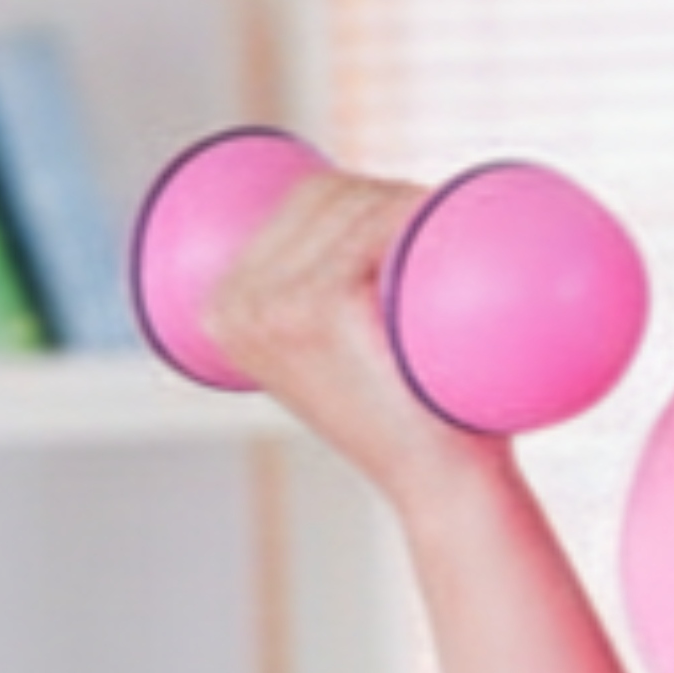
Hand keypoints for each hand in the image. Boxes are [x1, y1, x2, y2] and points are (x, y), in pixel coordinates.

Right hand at [200, 167, 496, 505]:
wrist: (438, 482)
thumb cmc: (408, 418)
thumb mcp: (341, 363)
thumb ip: (325, 314)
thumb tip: (363, 255)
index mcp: (223, 311)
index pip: (297, 200)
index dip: (363, 189)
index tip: (411, 214)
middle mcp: (236, 307)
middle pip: (324, 195)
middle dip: (390, 190)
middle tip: (441, 224)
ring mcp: (275, 307)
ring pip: (353, 204)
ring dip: (410, 198)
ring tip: (450, 225)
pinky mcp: (321, 310)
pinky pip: (370, 228)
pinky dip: (409, 213)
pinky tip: (436, 213)